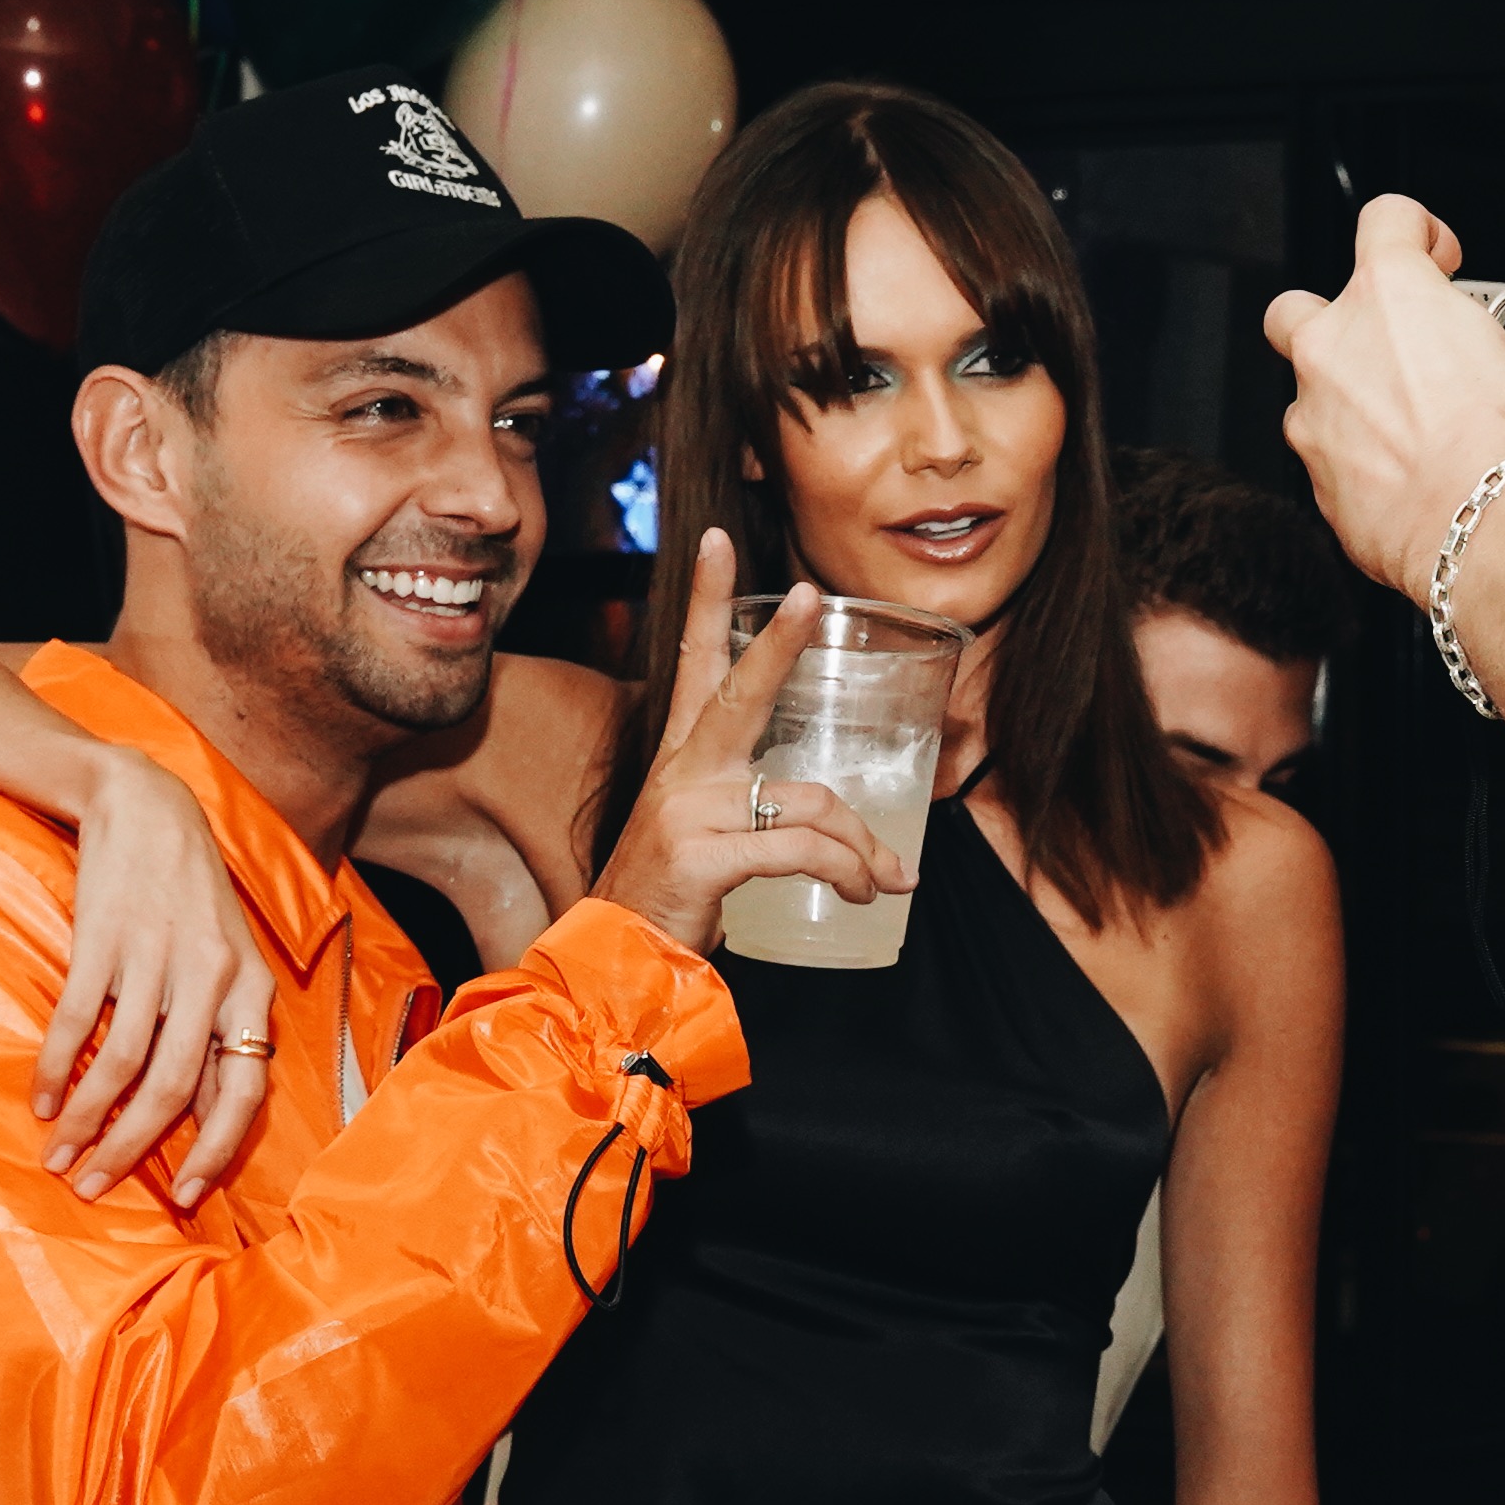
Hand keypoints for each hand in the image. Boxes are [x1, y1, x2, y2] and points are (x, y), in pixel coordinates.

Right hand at [38, 748, 277, 1208]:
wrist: (146, 807)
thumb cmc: (190, 898)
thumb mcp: (229, 960)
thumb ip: (223, 1031)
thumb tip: (209, 1116)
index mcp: (253, 991)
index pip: (245, 1091)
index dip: (215, 1151)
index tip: (185, 1198)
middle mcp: (213, 979)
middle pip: (175, 1090)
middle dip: (133, 1150)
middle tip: (95, 1188)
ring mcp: (157, 958)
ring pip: (124, 1065)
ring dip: (87, 1120)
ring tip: (59, 1157)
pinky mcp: (104, 939)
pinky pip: (78, 1021)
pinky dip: (57, 1069)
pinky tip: (41, 1101)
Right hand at [590, 529, 916, 954]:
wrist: (620, 963)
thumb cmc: (673, 901)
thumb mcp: (713, 841)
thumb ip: (766, 816)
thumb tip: (850, 828)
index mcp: (681, 760)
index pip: (693, 664)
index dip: (704, 602)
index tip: (716, 541)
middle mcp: (681, 773)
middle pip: (739, 692)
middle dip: (777, 641)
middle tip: (808, 593)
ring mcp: (688, 812)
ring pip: (810, 801)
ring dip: (863, 846)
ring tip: (885, 879)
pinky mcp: (702, 857)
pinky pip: (801, 850)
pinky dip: (845, 873)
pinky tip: (861, 894)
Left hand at [1264, 197, 1504, 607]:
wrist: (1483, 523)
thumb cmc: (1501, 441)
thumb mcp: (1502, 355)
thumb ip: (1455, 335)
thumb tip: (1458, 351)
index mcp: (1387, 294)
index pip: (1386, 220)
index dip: (1414, 232)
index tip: (1432, 256)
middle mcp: (1333, 345)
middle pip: (1296, 309)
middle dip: (1329, 324)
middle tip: (1378, 349)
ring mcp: (1313, 415)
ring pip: (1311, 398)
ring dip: (1348, 410)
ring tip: (1406, 437)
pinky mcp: (1314, 480)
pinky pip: (1329, 462)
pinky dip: (1360, 467)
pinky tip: (1405, 481)